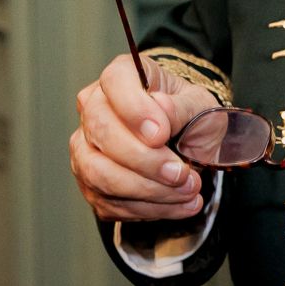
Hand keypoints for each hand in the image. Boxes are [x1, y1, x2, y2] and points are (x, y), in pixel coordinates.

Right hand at [70, 53, 220, 221]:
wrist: (187, 140)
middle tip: (182, 174)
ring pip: (100, 174)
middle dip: (144, 161)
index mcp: (121, 76)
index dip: (134, 110)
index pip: (115, 83)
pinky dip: (148, 209)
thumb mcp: (199, 103)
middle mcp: (94, 108)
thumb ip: (180, 107)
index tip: (162, 134)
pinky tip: (180, 204)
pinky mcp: (90, 183)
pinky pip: (110, 202)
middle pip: (102, 133)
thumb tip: (160, 108)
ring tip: (188, 191)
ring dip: (148, 191)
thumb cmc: (189, 114)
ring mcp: (86, 148)